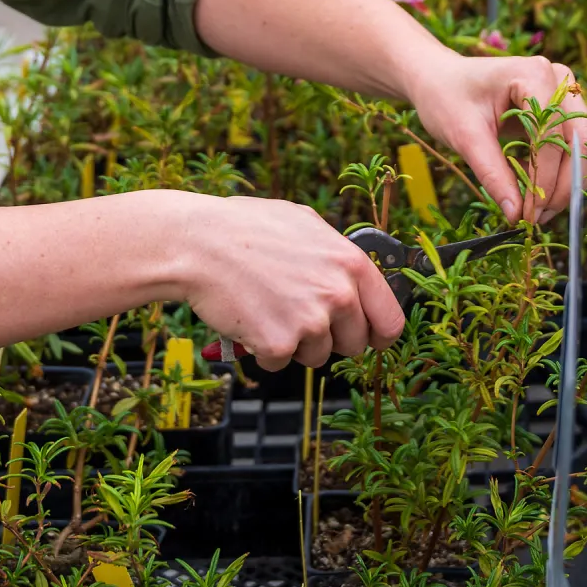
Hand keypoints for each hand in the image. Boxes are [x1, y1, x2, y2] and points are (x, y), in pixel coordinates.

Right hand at [179, 195, 405, 370]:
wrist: (196, 243)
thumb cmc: (243, 227)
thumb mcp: (302, 223)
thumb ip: (334, 253)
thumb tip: (353, 277)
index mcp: (350, 263)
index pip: (390, 320)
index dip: (378, 334)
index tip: (366, 338)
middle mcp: (337, 294)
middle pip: (354, 345)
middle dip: (329, 337)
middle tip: (296, 314)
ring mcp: (310, 322)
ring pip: (316, 356)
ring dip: (293, 342)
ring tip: (266, 307)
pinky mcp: (279, 343)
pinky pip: (279, 363)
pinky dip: (262, 349)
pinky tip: (247, 318)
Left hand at [406, 50, 586, 225]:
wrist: (437, 78)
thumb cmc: (445, 97)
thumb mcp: (463, 135)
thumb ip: (492, 173)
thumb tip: (516, 214)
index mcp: (534, 75)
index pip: (552, 136)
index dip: (544, 179)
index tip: (528, 214)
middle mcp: (559, 81)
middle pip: (581, 142)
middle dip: (564, 186)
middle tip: (537, 218)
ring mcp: (565, 95)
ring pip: (586, 149)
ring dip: (568, 185)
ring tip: (538, 212)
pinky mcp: (563, 112)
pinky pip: (575, 149)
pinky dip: (563, 176)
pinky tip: (541, 197)